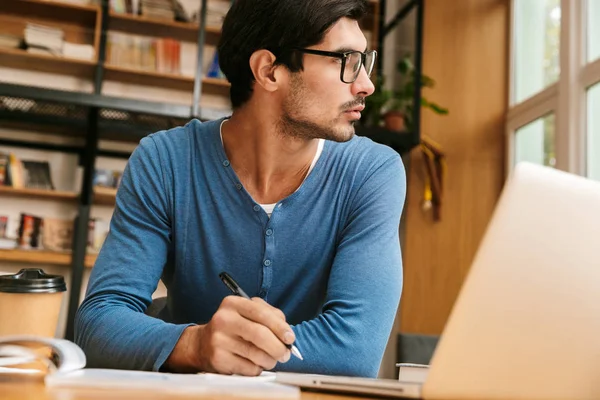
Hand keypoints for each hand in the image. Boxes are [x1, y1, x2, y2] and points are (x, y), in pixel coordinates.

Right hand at [165, 296, 294, 374]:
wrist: (202, 344)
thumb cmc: (233, 327)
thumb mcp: (247, 312)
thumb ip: (269, 316)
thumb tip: (287, 334)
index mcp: (233, 303)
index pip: (261, 313)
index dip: (280, 327)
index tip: (290, 338)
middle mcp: (223, 319)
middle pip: (260, 334)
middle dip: (278, 347)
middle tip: (286, 354)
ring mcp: (219, 340)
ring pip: (256, 354)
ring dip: (270, 360)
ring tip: (271, 359)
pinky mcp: (218, 359)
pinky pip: (248, 367)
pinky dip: (258, 368)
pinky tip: (254, 363)